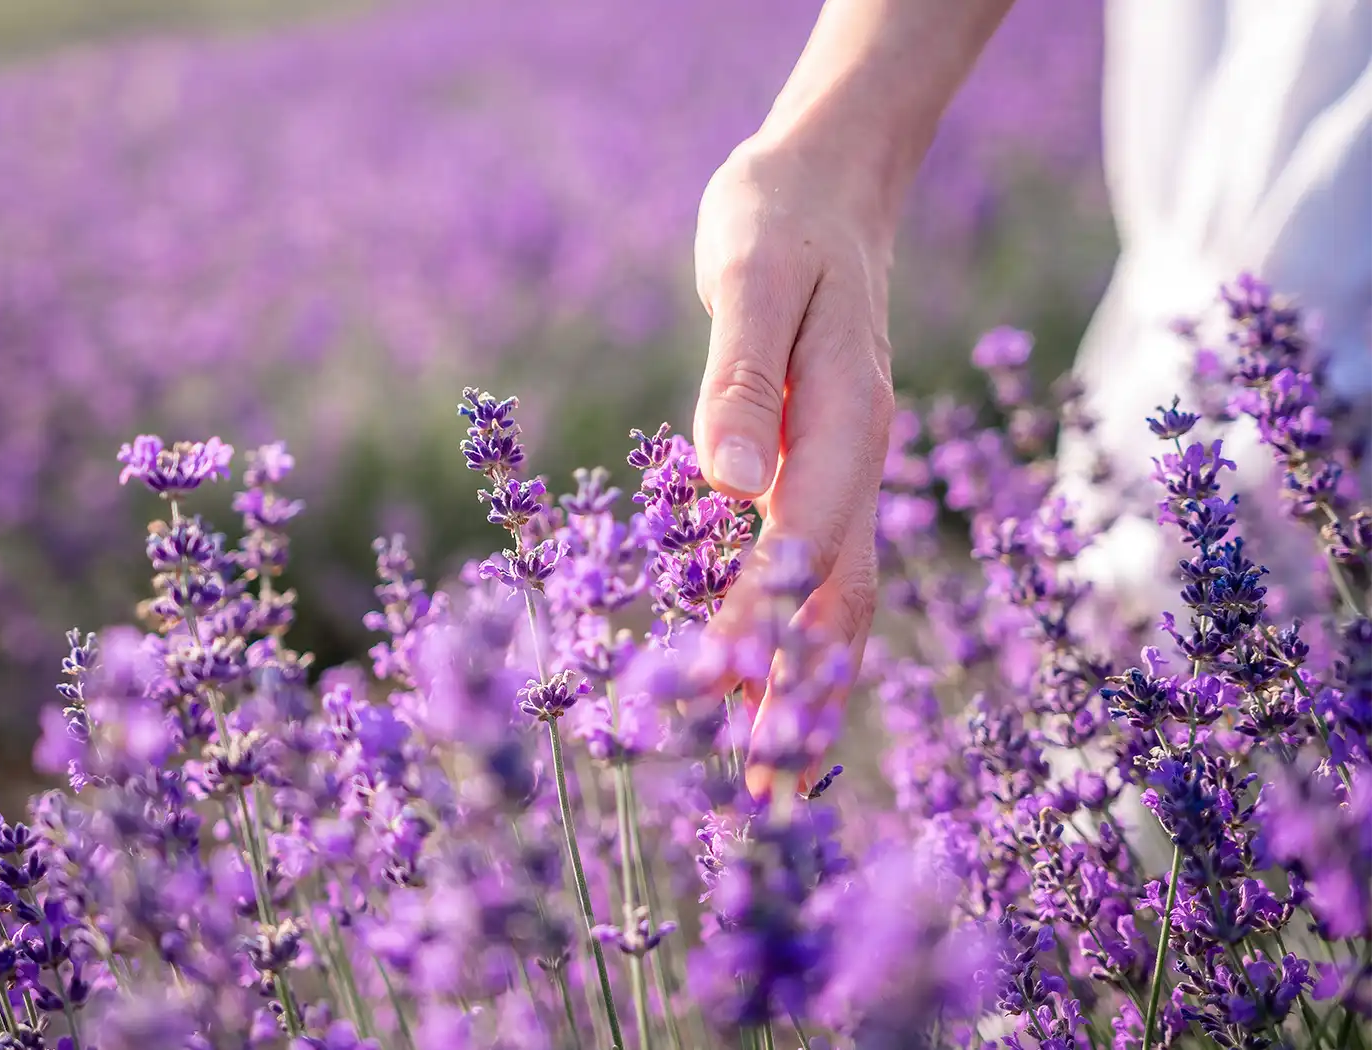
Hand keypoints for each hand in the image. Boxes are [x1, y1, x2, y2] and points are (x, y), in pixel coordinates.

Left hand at [692, 129, 896, 799]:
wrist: (828, 186)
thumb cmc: (779, 220)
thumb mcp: (753, 277)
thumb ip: (743, 380)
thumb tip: (729, 487)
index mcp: (844, 419)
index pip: (803, 546)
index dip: (764, 628)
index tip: (723, 705)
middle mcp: (857, 458)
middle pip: (837, 596)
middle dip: (799, 691)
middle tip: (762, 789)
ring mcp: (848, 468)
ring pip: (840, 596)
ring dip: (808, 683)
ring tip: (777, 773)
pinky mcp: (824, 467)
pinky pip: (824, 569)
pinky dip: (804, 636)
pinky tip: (778, 682)